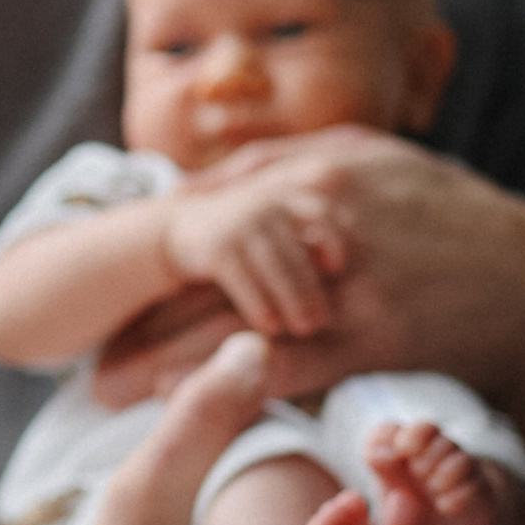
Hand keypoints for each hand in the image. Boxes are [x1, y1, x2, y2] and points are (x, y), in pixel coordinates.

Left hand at [92, 131, 524, 408]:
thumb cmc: (451, 218)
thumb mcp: (373, 160)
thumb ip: (287, 162)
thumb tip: (206, 179)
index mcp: (314, 176)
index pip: (204, 223)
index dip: (148, 267)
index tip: (108, 305)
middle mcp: (319, 221)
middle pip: (203, 277)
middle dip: (138, 323)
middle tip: (89, 363)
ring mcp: (344, 279)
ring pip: (229, 323)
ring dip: (160, 363)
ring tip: (108, 392)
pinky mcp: (371, 335)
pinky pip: (282, 364)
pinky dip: (227, 385)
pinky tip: (181, 407)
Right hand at [161, 173, 351, 338]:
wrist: (182, 229)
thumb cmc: (242, 233)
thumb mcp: (273, 222)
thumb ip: (304, 234)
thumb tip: (342, 271)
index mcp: (285, 196)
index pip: (323, 214)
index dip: (336, 240)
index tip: (339, 270)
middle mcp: (264, 205)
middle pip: (298, 252)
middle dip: (312, 290)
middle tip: (322, 320)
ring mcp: (239, 224)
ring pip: (276, 268)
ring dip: (292, 302)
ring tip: (303, 328)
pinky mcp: (217, 248)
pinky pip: (246, 282)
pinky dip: (260, 307)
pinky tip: (270, 327)